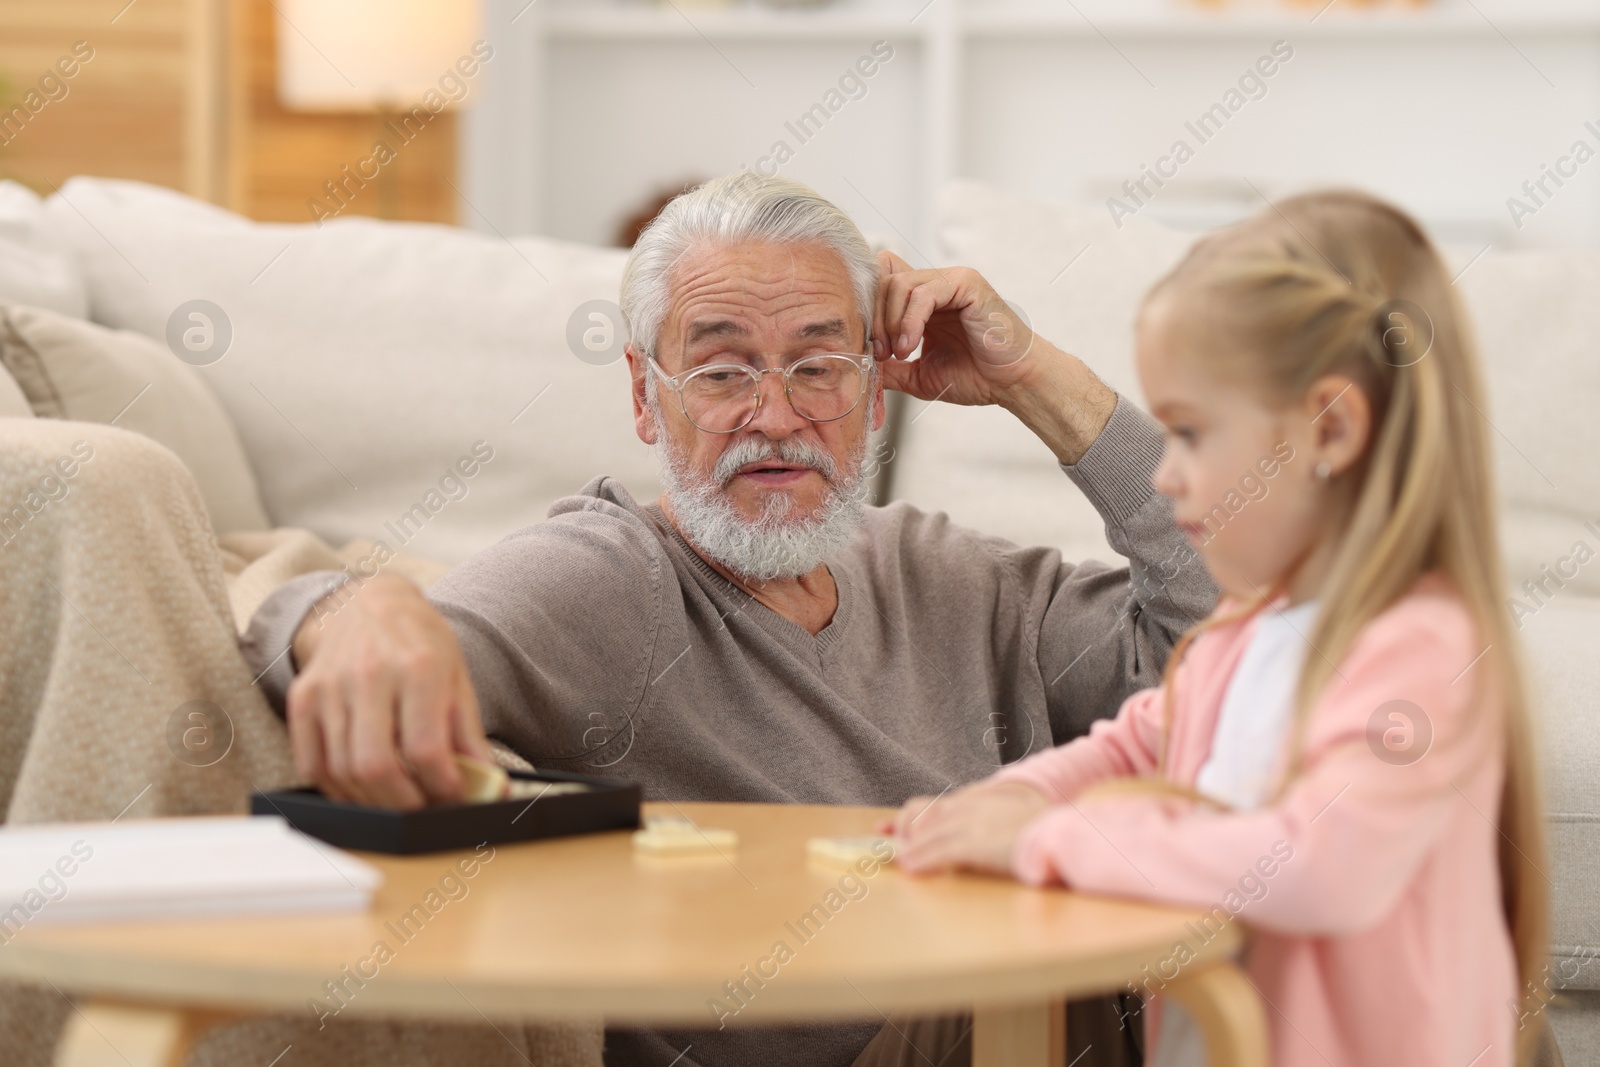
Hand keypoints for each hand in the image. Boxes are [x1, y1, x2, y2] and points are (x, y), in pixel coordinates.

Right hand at [285, 574, 492, 808]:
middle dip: (402, 803)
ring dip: (372, 801)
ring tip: (396, 801)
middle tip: (421, 808)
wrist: (370, 603)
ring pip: (342, 770)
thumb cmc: (420, 642)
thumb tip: (487, 783)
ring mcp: (330, 685)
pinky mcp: (302, 696)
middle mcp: (369, 673)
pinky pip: (312, 762)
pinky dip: (336, 789)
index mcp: (418, 667)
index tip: (451, 796)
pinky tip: (360, 790)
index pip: (424, 748)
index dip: (440, 785)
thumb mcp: (456, 677)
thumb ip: (468, 734)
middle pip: (376, 766)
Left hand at [870, 251, 1116, 463]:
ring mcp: (950, 280)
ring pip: (898, 284)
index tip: (869, 346)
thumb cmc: (976, 377)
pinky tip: (911, 347)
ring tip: (898, 353)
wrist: (1012, 382)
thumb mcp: (919, 375)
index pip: (879, 281)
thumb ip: (889, 368)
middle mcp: (935, 284)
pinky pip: (923, 293)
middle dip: (873, 318)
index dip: (866, 308)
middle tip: (880, 353)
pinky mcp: (966, 282)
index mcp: (922, 301)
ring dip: (890, 323)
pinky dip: (909, 322)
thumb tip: (856, 368)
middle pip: (882, 279)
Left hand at [881, 781, 1050, 876]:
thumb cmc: (1043, 834)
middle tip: (887, 846)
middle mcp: (972, 807)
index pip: (934, 805)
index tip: (886, 827)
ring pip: (928, 833)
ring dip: (909, 849)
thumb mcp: (1011, 823)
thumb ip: (988, 828)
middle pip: (924, 815)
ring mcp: (973, 823)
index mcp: (979, 801)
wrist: (1062, 834)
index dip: (908, 817)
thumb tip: (973, 846)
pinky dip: (922, 859)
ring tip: (899, 862)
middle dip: (903, 831)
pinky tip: (911, 869)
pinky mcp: (977, 841)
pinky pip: (940, 850)